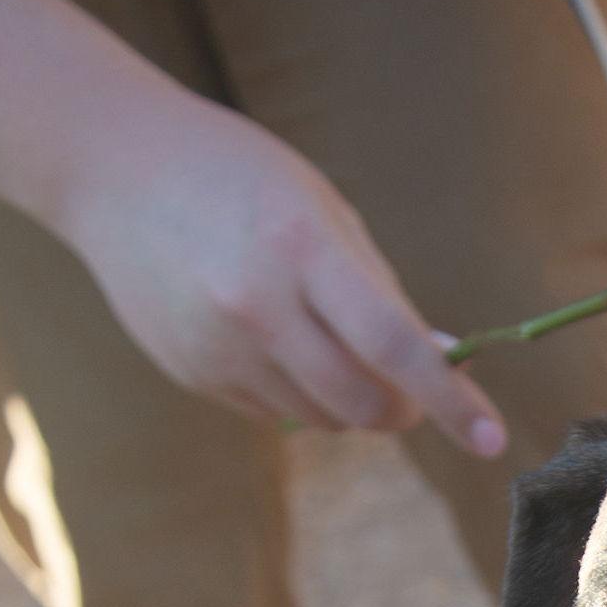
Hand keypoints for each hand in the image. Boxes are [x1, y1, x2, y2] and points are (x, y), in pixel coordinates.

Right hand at [52, 92, 505, 452]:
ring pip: (321, 417)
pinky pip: (273, 413)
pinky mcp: (191, 372)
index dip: (450, 400)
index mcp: (301, 248)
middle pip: (363, 403)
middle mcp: (256, 306)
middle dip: (401, 407)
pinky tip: (267, 336)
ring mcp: (217, 346)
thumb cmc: (238, 176)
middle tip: (408, 386)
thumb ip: (382, 290)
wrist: (114, 167)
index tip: (492, 439)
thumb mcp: (322, 208)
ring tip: (322, 338)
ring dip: (348, 400)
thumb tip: (442, 360)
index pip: (395, 346)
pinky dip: (295, 392)